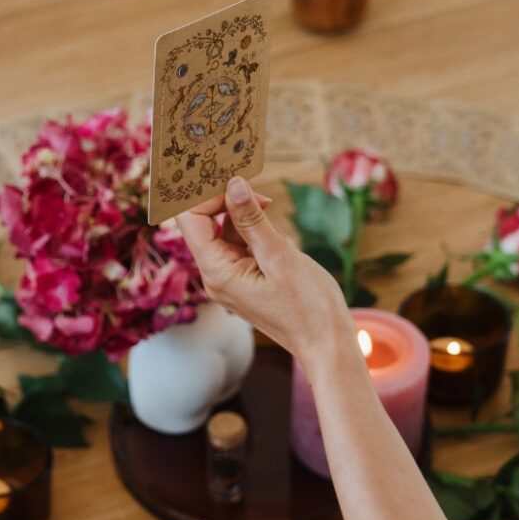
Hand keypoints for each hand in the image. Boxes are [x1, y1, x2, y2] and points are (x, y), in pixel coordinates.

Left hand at [176, 176, 355, 367]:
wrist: (327, 344)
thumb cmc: (308, 307)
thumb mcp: (279, 255)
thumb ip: (251, 218)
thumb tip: (231, 183)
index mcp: (216, 271)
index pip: (190, 219)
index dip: (205, 193)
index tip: (231, 175)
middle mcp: (215, 275)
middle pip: (204, 222)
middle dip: (224, 199)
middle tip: (253, 182)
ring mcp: (229, 277)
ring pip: (224, 231)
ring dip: (243, 213)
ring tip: (270, 211)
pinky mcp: (245, 278)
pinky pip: (240, 244)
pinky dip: (254, 230)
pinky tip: (274, 231)